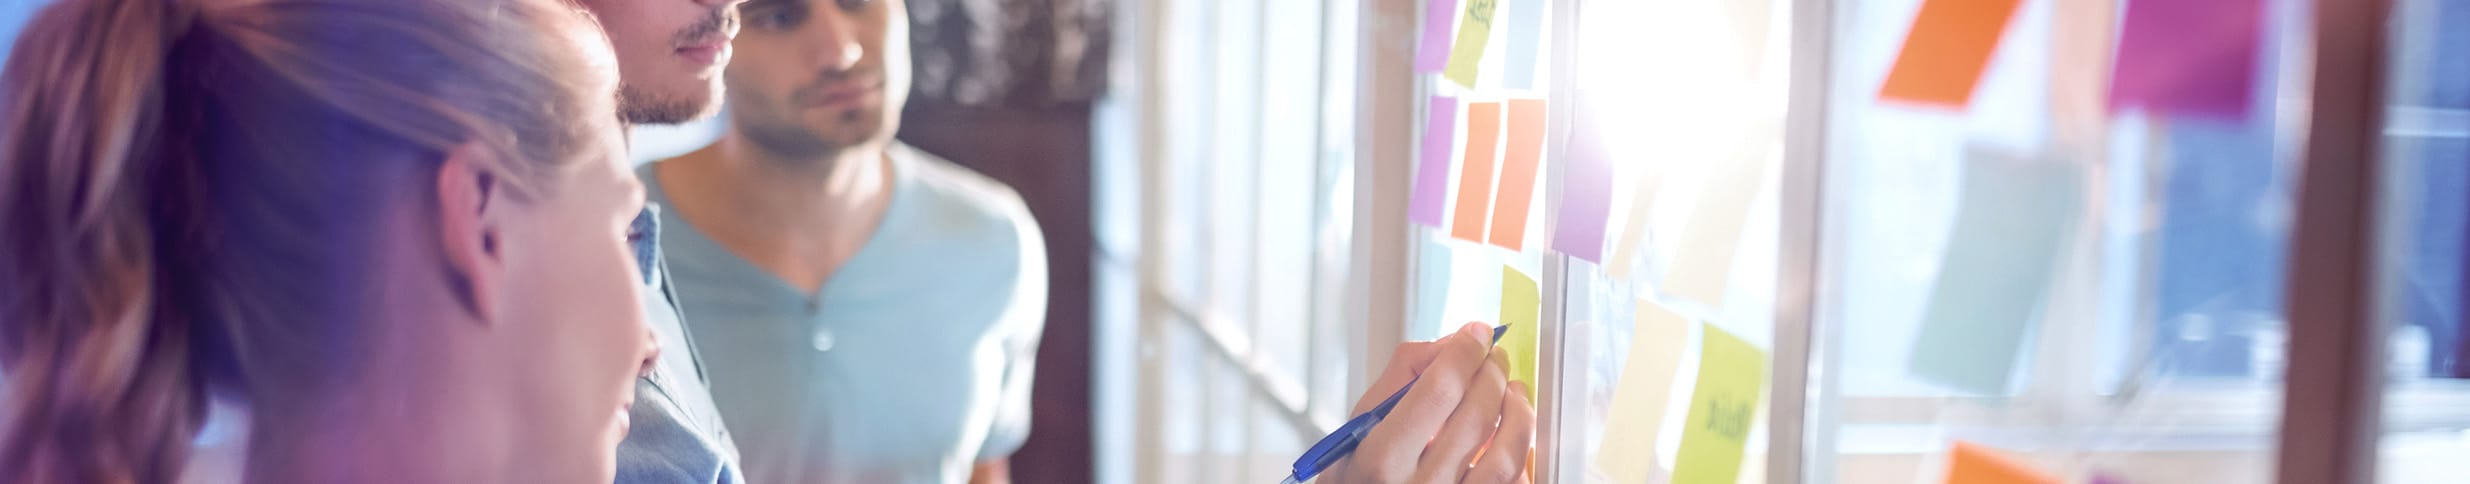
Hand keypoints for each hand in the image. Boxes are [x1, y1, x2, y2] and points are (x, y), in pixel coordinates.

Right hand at [1323, 323, 1534, 483]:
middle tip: (1493, 358)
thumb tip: (1451, 345)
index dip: (1464, 353)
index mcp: (1381, 461)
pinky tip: (1510, 435)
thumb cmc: (1359, 476)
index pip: (1437, 391)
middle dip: (1492, 375)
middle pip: (1475, 417)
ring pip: (1505, 456)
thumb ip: (1401, 378)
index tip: (1476, 334)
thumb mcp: (1359, 427)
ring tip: (1513, 392)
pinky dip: (1520, 455)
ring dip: (1518, 413)